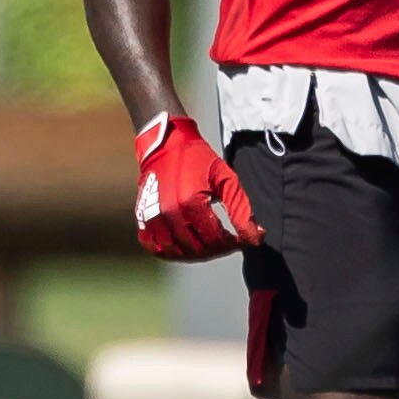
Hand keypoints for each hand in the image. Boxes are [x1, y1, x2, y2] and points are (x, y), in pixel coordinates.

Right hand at [133, 113, 260, 262]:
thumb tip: (256, 237)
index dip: (234, 243)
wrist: (166, 144)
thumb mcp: (226, 178)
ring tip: (211, 243)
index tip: (243, 238)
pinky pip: (156, 249)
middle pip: (199, 250)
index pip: (217, 239)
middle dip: (219, 249)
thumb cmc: (199, 159)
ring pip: (179, 253)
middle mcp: (169, 213)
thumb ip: (241, 209)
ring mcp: (152, 218)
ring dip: (199, 253)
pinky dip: (173, 252)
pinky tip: (187, 244)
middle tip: (230, 240)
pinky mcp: (142, 220)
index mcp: (190, 202)